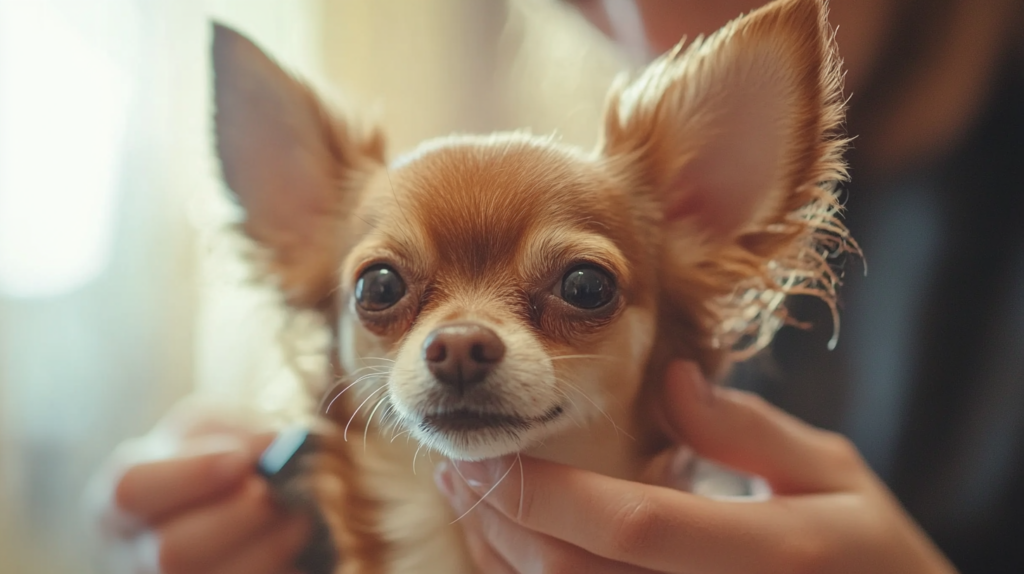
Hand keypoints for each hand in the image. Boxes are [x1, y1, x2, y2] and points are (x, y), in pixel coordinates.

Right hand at [88, 404, 310, 573]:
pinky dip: (284, 571)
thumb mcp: (215, 428)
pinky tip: (303, 552)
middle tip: (275, 493)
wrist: (232, 499)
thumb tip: (272, 445)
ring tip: (301, 517)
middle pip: (172, 552)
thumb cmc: (214, 457)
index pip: (132, 490)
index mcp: (119, 502)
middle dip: (236, 520)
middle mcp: (134, 556)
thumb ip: (237, 433)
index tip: (242, 461)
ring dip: (269, 549)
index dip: (192, 475)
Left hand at [434, 361, 957, 573]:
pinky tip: (509, 550)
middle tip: (460, 469)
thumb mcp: (835, 476)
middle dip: (503, 523)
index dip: (548, 493)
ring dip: (503, 559)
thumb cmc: (867, 555)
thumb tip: (671, 381)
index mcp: (772, 553)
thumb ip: (750, 430)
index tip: (491, 452)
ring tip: (469, 504)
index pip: (633, 526)